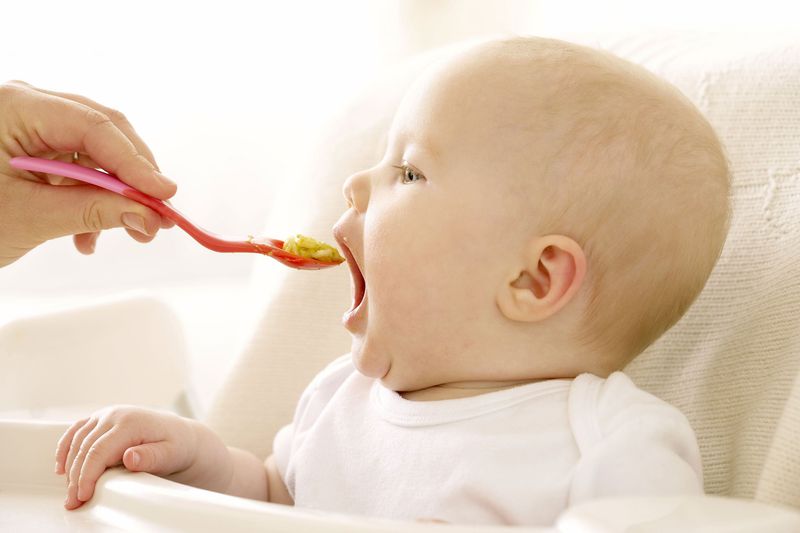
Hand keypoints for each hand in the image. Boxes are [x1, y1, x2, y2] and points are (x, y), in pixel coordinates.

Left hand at [0, 80, 176, 266]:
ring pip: (94, 155)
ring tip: (130, 233)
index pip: (95, 127)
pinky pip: (78, 171)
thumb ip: (92, 211)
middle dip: (133, 179)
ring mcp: (30, 130)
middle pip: (102, 134)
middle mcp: (26, 109)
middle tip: (158, 216)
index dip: (137, 164)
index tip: (164, 196)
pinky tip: (87, 236)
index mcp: (15, 107)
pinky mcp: (32, 153)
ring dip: (115, 197)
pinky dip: (91, 203)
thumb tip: (146, 215)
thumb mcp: (27, 216)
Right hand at [55, 406, 230, 509]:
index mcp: (130, 423)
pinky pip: (76, 431)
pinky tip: (62, 467)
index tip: (82, 496)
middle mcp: (115, 415)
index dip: (87, 475)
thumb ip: (151, 457)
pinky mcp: (102, 419)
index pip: (98, 451)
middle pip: (84, 448)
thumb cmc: (177, 445)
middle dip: (76, 477)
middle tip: (74, 502)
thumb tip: (130, 457)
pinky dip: (65, 448)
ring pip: (77, 440)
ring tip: (70, 492)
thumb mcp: (171, 454)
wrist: (181, 435)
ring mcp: (107, 415)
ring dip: (69, 466)